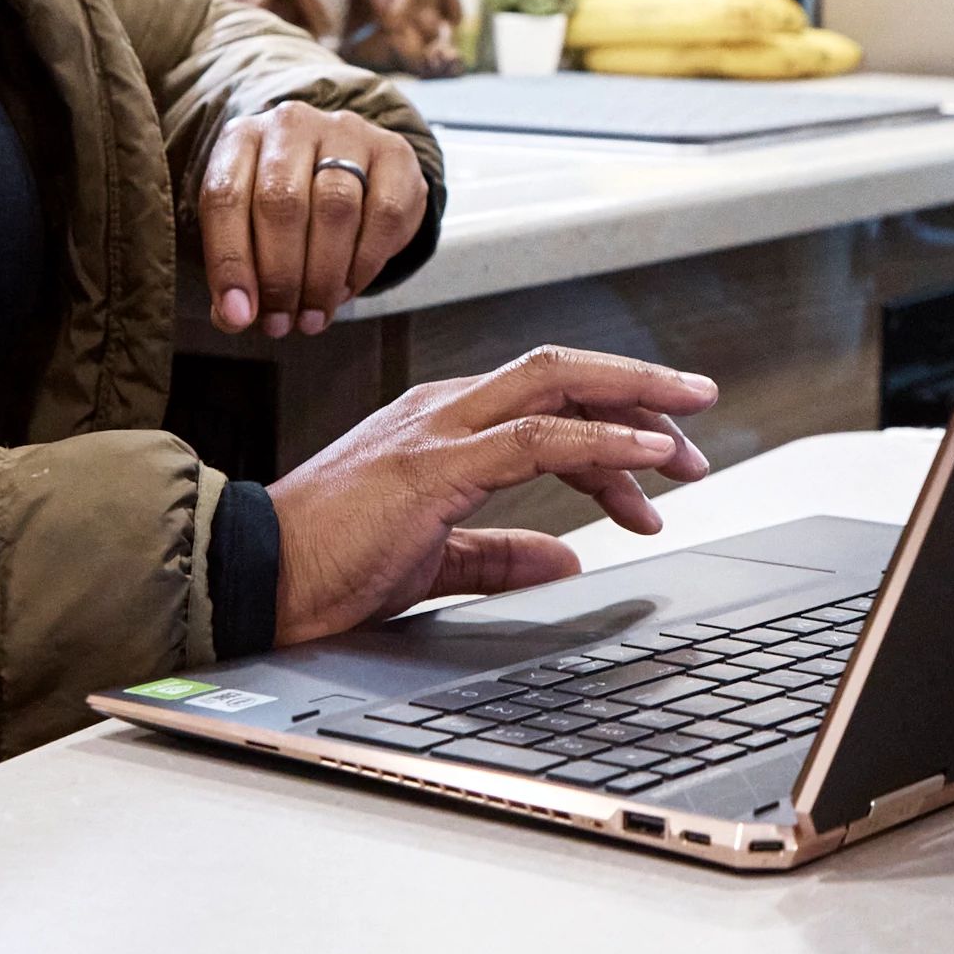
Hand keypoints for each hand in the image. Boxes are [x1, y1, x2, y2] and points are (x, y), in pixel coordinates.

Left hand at [200, 99, 431, 334]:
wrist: (347, 164)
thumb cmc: (286, 205)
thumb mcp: (249, 229)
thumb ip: (237, 273)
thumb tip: (235, 318)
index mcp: (240, 139)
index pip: (225, 197)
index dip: (230, 262)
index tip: (238, 315)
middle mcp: (291, 125)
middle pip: (282, 202)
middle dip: (281, 276)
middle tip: (282, 323)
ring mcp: (346, 132)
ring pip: (335, 207)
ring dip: (323, 276)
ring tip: (313, 316)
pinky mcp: (394, 152)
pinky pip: (384, 214)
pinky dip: (365, 263)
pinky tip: (348, 287)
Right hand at [265, 348, 720, 637]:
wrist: (252, 582)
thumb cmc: (324, 569)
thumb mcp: (431, 558)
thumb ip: (498, 554)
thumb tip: (563, 559)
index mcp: (441, 424)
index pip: (547, 401)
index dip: (613, 424)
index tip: (661, 466)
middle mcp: (443, 409)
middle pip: (564, 372)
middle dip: (641, 390)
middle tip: (700, 424)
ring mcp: (437, 429)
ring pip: (559, 385)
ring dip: (637, 408)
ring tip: (689, 443)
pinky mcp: (434, 466)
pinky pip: (538, 439)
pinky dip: (602, 443)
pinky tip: (646, 457)